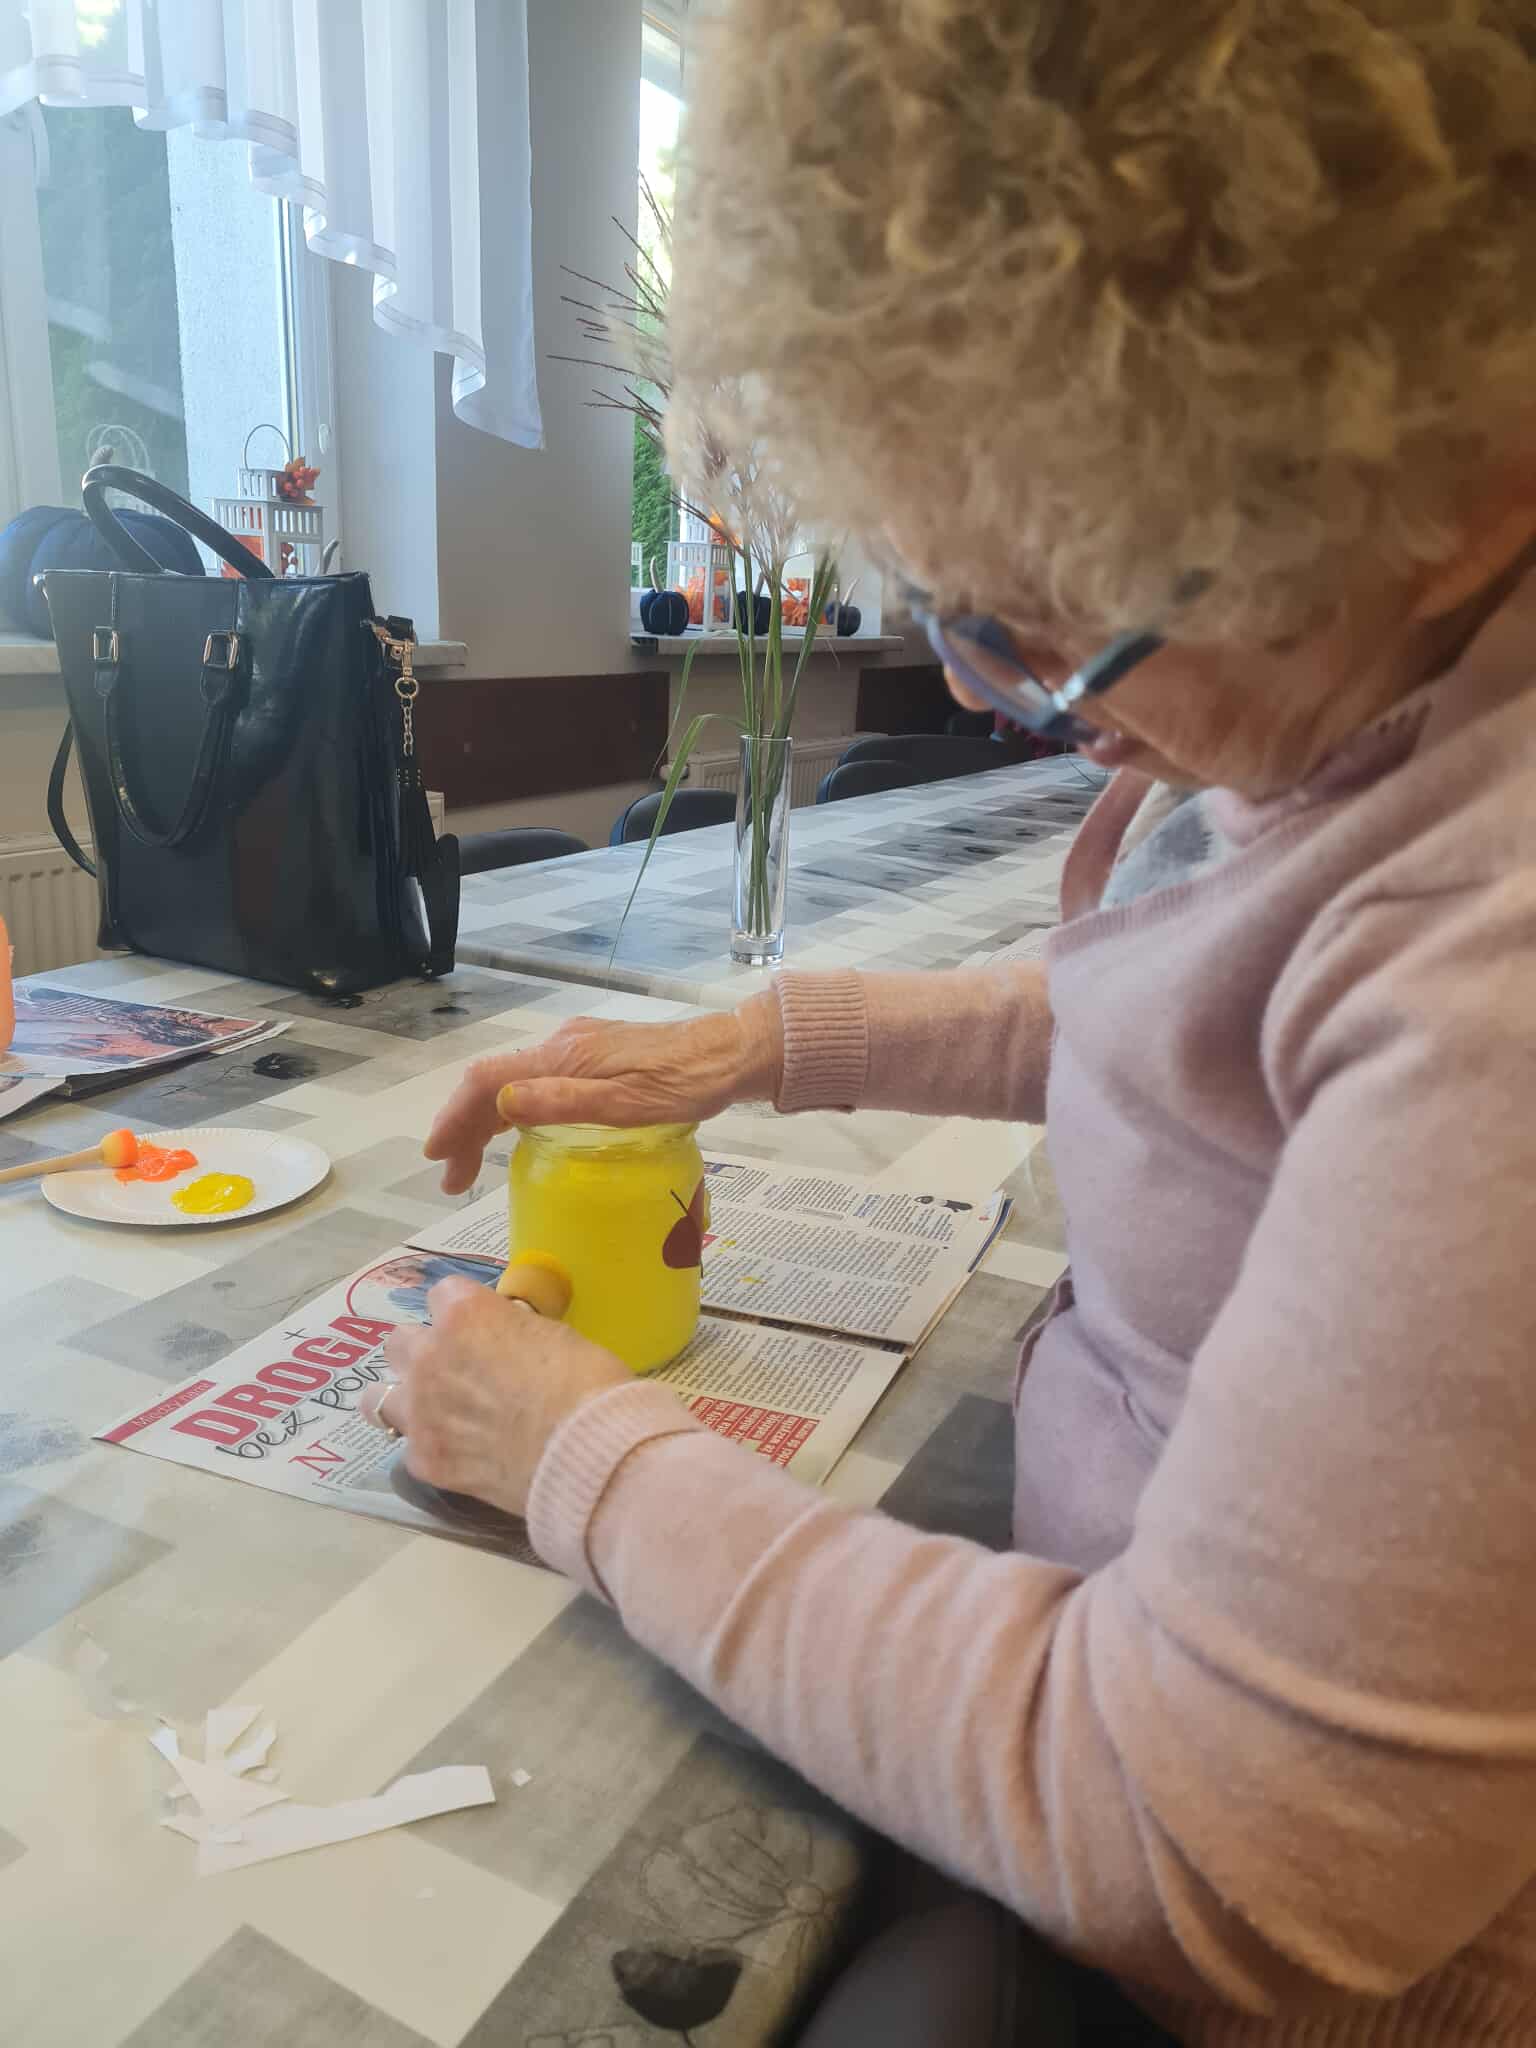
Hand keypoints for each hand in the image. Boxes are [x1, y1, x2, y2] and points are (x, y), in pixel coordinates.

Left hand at [369, 1278, 631, 1516]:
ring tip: (432, 1411)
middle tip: (457, 1370)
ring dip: (404, 1397)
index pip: (441, 1295)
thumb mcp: (552, 1335)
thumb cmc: (585, 1382)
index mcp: (464, 1314)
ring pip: (378, 1396)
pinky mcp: (423, 1458)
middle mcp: (429, 1356)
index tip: (482, 1327)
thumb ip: (511, 1331)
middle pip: (400, 1342)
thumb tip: (505, 1340)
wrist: (584, 1452)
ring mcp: (419, 1411)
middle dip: (425, 1351)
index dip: (463, 1313)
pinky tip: (458, 1454)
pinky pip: (410, 1446)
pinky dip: (431, 1446)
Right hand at [424, 1002, 780, 1194]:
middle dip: (463, 1127)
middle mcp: (562, 1044)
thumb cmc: (685, 1085)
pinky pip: (535, 1080)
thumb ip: (564, 1102)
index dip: (455, 1117)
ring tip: (470, 1165)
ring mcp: (578, 1046)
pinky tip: (514, 1135)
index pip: (487, 1081)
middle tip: (452, 1178)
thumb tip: (502, 1104)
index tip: (438, 1157)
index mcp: (563, 1056)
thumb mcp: (627, 1103)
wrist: (730, 1053)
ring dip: (483, 1121)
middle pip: (493, 1083)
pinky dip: (511, 1110)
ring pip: (512, 1082)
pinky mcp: (594, 1053)